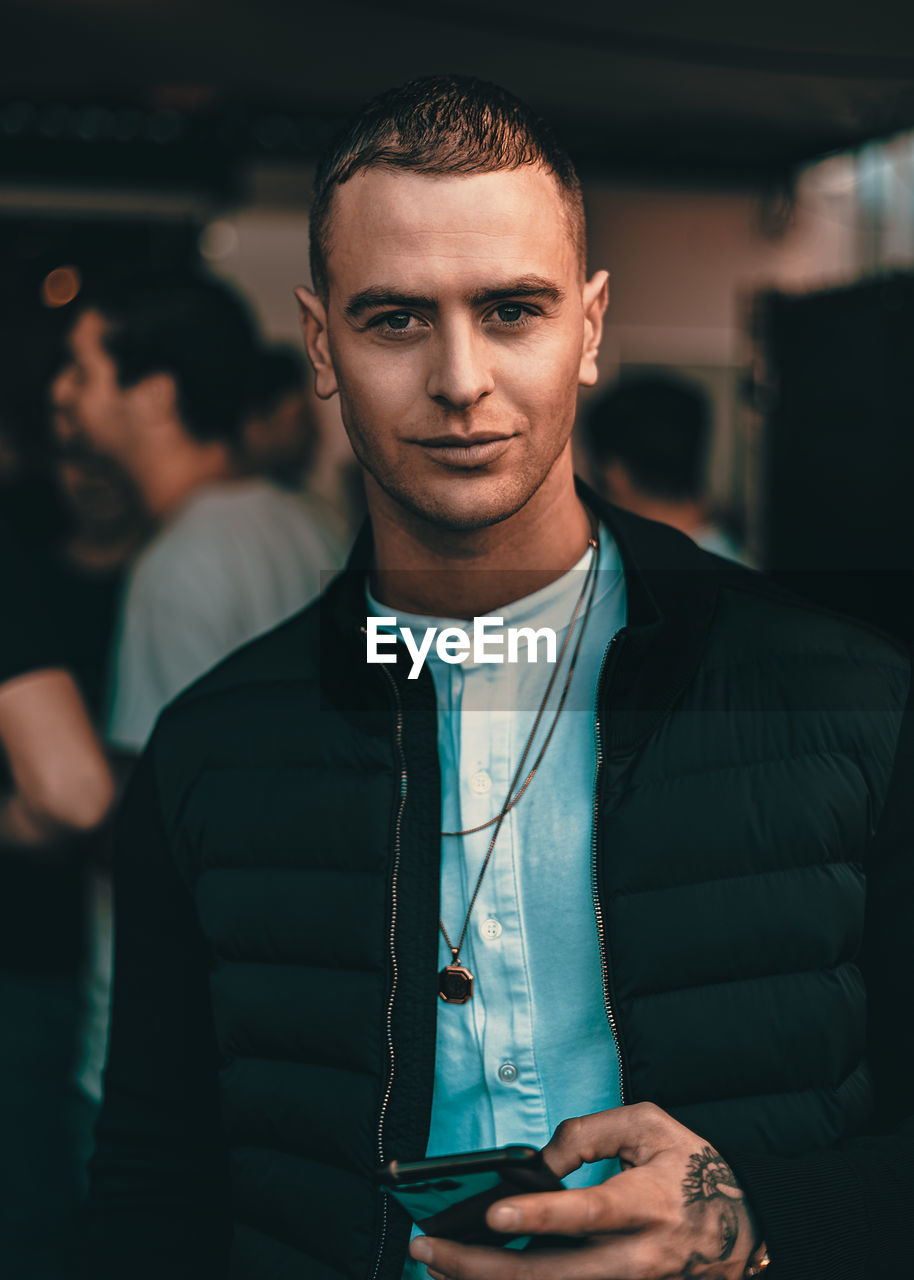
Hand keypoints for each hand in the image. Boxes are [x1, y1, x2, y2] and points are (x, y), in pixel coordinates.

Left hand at [409, 1103, 759, 1279]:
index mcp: (646, 1205)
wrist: (740, 1228)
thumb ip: (587, 1135)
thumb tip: (534, 1164)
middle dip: (479, 1265)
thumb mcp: (649, 1126)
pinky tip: (475, 1275)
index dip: (539, 1215)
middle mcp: (634, 1259)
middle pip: (549, 1274)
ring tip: (434, 1261)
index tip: (492, 1212)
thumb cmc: (691, 1167)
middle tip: (427, 1245)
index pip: (586, 1214)